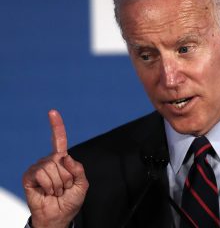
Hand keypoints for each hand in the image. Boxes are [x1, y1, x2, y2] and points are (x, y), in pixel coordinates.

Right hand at [23, 110, 88, 227]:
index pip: (59, 140)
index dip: (56, 126)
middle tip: (64, 188)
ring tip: (56, 191)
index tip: (52, 111)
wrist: (59, 216)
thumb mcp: (82, 183)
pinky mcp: (29, 177)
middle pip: (60, 158)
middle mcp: (49, 161)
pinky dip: (48, 185)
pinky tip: (47, 192)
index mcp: (62, 160)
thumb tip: (64, 157)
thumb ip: (78, 168)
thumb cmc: (70, 200)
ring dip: (58, 183)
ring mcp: (38, 168)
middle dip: (67, 176)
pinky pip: (41, 173)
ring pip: (51, 166)